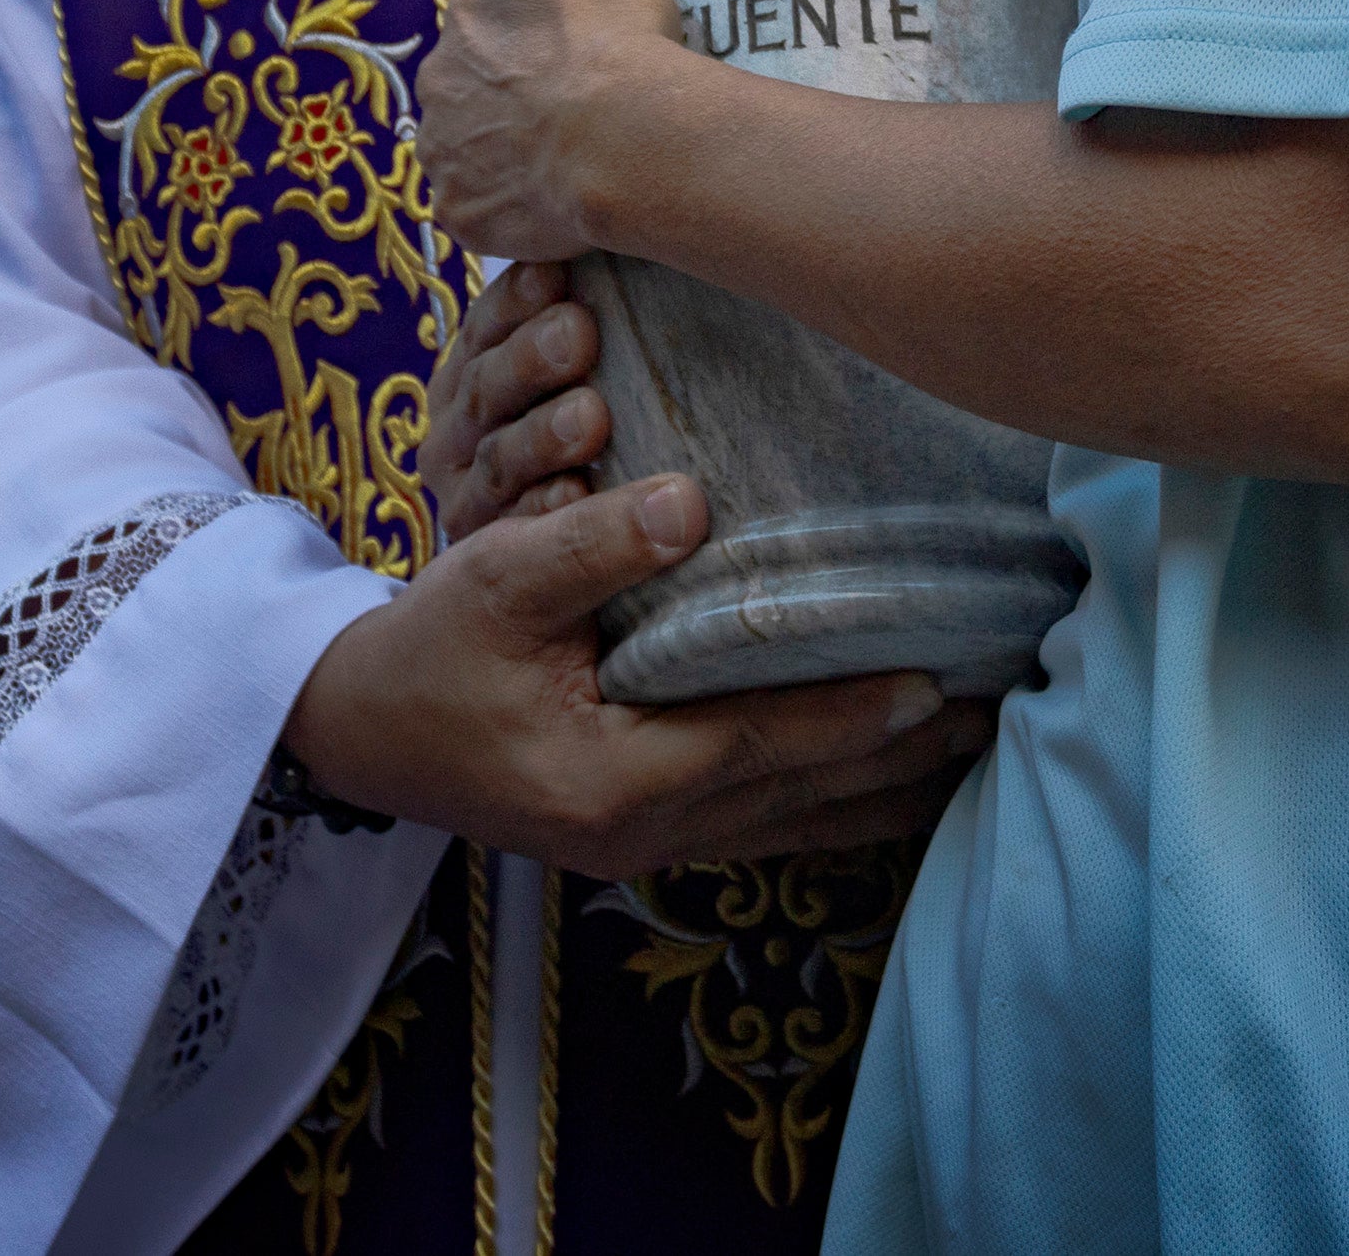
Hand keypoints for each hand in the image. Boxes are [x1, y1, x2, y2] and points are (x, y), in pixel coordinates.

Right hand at [286, 474, 995, 872]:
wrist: (354, 728)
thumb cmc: (424, 650)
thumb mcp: (490, 579)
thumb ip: (590, 542)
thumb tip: (686, 501)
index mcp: (610, 778)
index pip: (761, 743)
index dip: (852, 713)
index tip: (936, 681)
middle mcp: (639, 832)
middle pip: (799, 801)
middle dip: (896, 760)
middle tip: (994, 714)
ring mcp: (639, 847)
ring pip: (790, 826)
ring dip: (876, 788)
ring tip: (965, 746)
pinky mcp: (636, 838)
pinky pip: (761, 829)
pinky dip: (826, 802)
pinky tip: (878, 778)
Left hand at [422, 0, 697, 260]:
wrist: (620, 133)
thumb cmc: (613, 36)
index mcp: (467, 17)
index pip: (491, 25)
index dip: (533, 45)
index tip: (571, 61)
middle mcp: (437, 82)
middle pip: (469, 89)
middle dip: (506, 100)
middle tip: (565, 116)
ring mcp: (442, 154)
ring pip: (468, 152)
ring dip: (501, 155)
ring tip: (561, 166)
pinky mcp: (459, 214)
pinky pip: (481, 213)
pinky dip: (510, 210)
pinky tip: (552, 204)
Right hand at [426, 261, 612, 540]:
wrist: (530, 590)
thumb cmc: (591, 446)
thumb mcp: (567, 377)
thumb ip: (580, 327)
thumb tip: (634, 238)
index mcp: (474, 374)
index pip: (489, 326)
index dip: (516, 299)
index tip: (556, 271)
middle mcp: (460, 432)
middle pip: (489, 387)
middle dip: (532, 357)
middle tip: (580, 331)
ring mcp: (470, 496)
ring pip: (501, 459)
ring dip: (543, 435)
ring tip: (590, 418)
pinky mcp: (487, 559)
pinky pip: (516, 536)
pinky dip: (545, 513)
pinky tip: (575, 496)